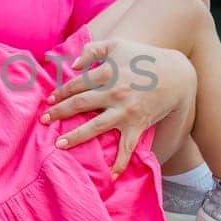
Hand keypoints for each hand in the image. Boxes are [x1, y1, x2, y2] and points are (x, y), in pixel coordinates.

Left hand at [40, 37, 194, 174]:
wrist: (176, 74)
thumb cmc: (144, 57)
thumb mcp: (117, 44)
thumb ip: (92, 50)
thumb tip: (73, 66)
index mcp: (106, 73)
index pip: (76, 84)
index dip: (60, 92)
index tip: (50, 101)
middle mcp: (113, 93)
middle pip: (80, 104)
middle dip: (59, 113)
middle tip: (44, 121)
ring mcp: (125, 111)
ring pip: (95, 127)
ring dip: (76, 137)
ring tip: (59, 145)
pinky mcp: (137, 125)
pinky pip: (127, 147)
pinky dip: (120, 162)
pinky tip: (110, 176)